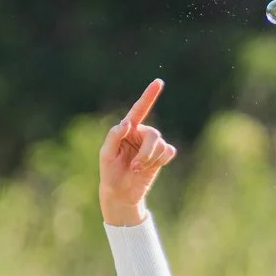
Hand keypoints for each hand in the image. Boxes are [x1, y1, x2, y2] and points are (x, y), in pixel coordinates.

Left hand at [98, 80, 178, 226]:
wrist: (121, 194)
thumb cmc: (110, 173)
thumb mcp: (106, 154)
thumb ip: (114, 136)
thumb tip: (127, 122)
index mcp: (127, 130)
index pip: (139, 110)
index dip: (149, 96)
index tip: (158, 82)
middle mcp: (141, 134)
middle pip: (153, 134)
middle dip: (146, 153)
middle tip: (134, 167)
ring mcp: (152, 146)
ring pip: (161, 145)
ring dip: (150, 159)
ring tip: (137, 170)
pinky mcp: (161, 157)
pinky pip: (169, 152)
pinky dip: (160, 161)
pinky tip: (152, 167)